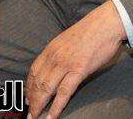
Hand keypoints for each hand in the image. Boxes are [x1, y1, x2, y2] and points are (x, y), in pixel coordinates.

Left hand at [26, 2, 126, 118]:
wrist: (105, 24)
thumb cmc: (89, 31)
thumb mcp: (67, 40)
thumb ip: (58, 53)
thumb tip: (55, 66)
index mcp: (51, 49)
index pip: (34, 71)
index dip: (29, 86)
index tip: (27, 97)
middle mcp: (54, 57)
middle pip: (37, 82)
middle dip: (32, 100)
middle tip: (29, 113)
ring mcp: (66, 64)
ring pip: (47, 89)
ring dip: (40, 106)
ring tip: (36, 118)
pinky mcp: (79, 70)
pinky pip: (64, 92)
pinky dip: (56, 106)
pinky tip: (51, 116)